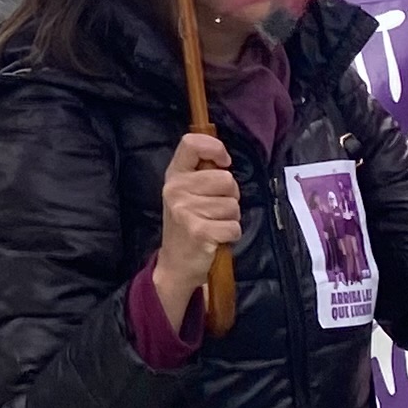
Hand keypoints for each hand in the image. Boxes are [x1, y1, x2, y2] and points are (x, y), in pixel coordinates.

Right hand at [150, 128, 242, 334]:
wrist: (175, 263)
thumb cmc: (188, 222)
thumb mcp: (186, 191)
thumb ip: (201, 172)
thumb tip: (225, 158)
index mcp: (174, 175)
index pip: (191, 144)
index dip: (215, 148)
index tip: (223, 163)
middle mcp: (176, 190)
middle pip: (226, 179)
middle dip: (231, 195)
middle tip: (216, 208)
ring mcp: (185, 211)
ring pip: (233, 205)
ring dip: (231, 217)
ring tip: (214, 224)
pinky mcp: (199, 232)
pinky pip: (234, 226)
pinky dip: (231, 234)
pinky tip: (216, 238)